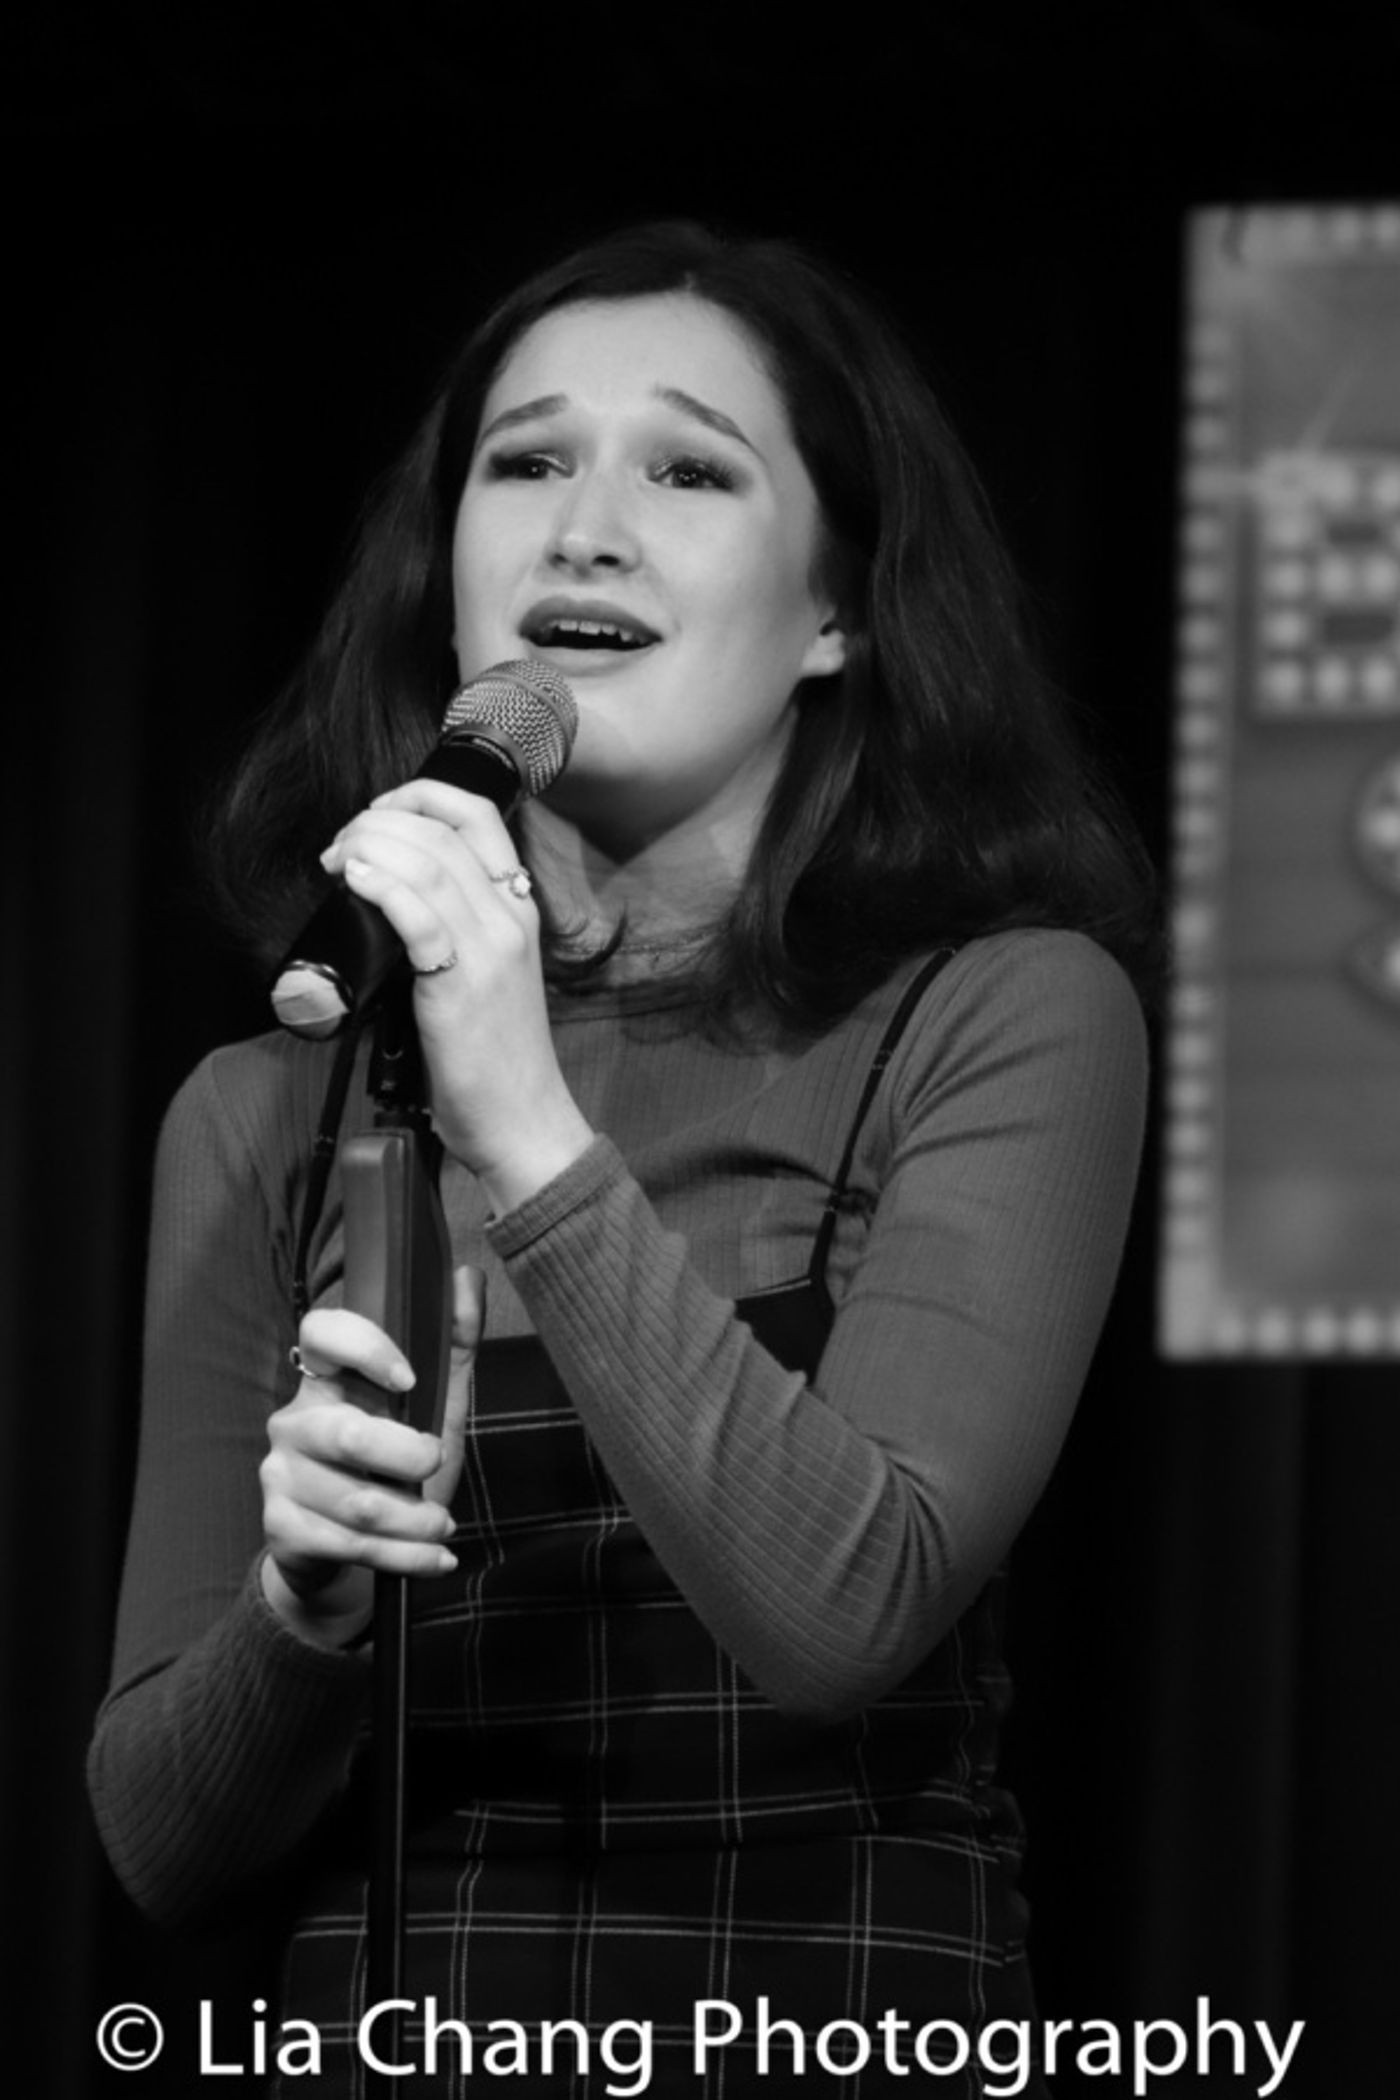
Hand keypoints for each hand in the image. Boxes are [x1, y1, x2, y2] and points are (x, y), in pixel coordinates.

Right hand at [259, 1265, 484, 1647]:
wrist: (352, 1551)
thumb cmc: (395, 1466)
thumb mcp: (435, 1404)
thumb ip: (453, 1343)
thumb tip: (469, 1276)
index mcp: (327, 1378)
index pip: (320, 1332)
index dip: (364, 1346)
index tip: (409, 1378)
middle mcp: (294, 1420)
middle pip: (348, 1435)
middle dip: (410, 1459)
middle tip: (438, 1463)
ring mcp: (280, 1474)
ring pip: (357, 1503)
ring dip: (417, 1521)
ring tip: (443, 1525)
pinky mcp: (280, 1526)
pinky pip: (348, 1546)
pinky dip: (405, 1557)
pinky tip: (435, 1558)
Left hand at [319, 781, 593, 1209]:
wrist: (523, 1120)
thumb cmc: (495, 1057)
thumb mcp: (486, 974)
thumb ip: (452, 931)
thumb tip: (389, 900)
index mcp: (518, 908)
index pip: (478, 816)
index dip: (420, 796)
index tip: (377, 815)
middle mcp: (509, 917)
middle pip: (441, 833)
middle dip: (376, 824)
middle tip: (339, 849)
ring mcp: (490, 949)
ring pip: (426, 863)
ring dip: (368, 848)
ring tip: (337, 863)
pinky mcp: (461, 984)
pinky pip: (418, 915)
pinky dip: (380, 886)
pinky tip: (353, 882)